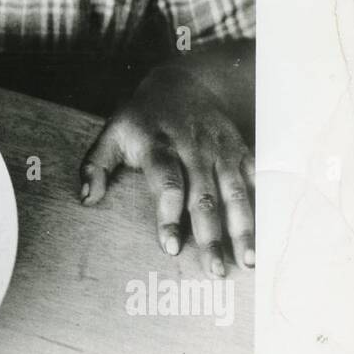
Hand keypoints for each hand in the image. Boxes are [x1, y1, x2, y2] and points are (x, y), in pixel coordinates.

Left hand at [80, 62, 254, 274]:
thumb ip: (95, 165)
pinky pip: (256, 180)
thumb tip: (86, 199)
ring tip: (248, 262)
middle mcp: (193, 148)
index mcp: (159, 144)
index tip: (171, 247)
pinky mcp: (241, 150)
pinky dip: (263, 207)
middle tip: (214, 271)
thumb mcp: (112, 132)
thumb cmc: (142, 118)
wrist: (183, 82)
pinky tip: (267, 236)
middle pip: (204, 196)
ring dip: (243, 228)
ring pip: (235, 193)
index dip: (169, 215)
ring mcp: (221, 149)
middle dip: (211, 235)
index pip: (167, 183)